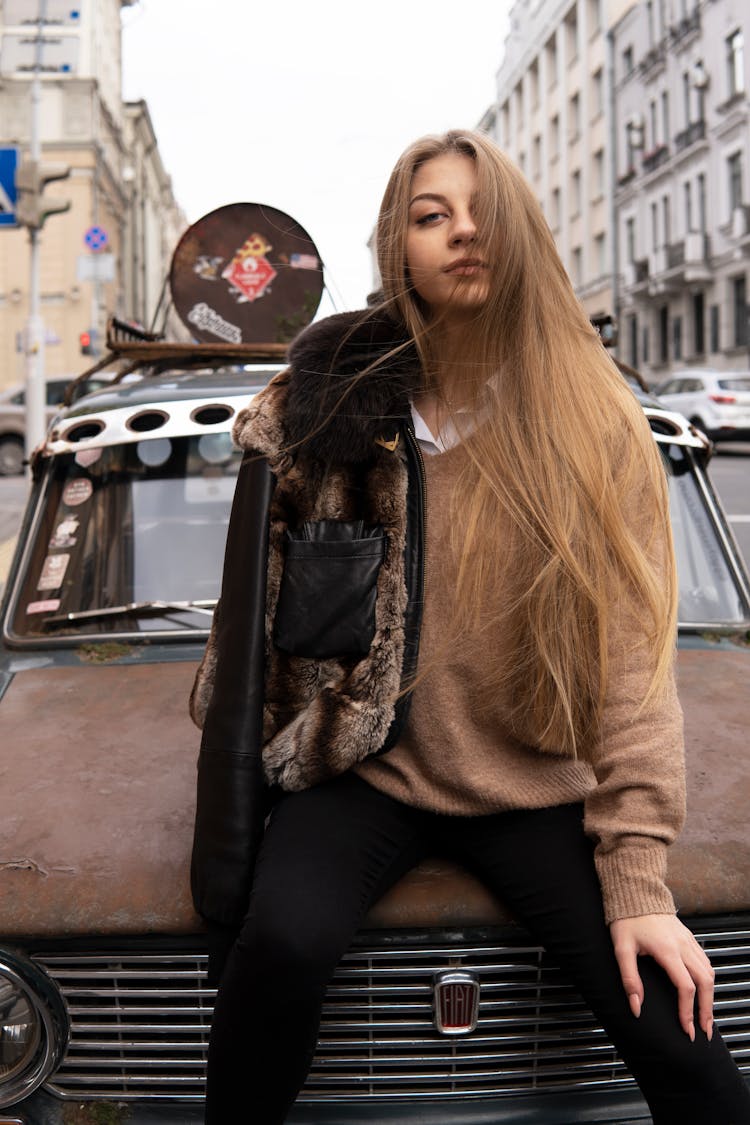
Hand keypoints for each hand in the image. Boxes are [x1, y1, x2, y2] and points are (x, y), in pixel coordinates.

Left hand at [609, 914, 714, 1040]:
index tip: (687, 1029)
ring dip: (710, 997)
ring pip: (709, 972)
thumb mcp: (621, 949)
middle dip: (707, 1010)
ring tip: (705, 1017)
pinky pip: (705, 962)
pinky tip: (704, 991)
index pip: (685, 987)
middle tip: (704, 1031)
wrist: (636, 892)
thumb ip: (629, 979)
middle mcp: (683, 946)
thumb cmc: (627, 919)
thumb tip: (636, 1007)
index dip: (687, 1011)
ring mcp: (689, 941)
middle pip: (705, 983)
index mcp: (668, 950)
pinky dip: (708, 981)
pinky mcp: (689, 937)